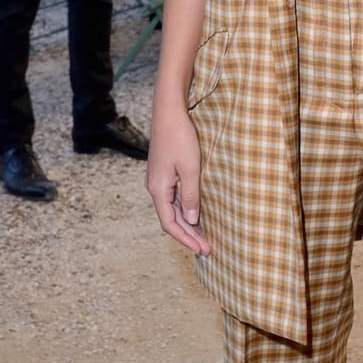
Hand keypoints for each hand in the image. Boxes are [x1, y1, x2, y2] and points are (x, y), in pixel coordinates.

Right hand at [146, 105, 210, 254]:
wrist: (169, 112)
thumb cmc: (180, 138)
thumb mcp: (190, 169)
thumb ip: (190, 196)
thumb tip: (191, 220)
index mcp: (158, 190)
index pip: (170, 224)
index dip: (186, 239)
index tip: (202, 250)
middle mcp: (155, 188)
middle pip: (171, 219)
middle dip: (189, 235)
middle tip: (207, 249)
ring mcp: (158, 180)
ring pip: (172, 210)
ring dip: (187, 224)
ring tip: (203, 237)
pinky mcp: (164, 172)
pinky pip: (173, 199)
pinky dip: (184, 210)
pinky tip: (195, 214)